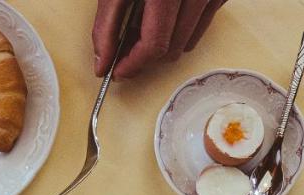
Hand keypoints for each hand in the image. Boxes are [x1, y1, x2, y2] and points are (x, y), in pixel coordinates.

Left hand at [92, 0, 226, 78]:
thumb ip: (107, 25)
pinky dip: (181, 29)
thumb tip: (103, 62)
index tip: (117, 72)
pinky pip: (201, 26)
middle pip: (171, 50)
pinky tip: (165, 14)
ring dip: (163, 44)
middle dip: (145, 57)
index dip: (133, 65)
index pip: (154, 45)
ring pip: (188, 42)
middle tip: (124, 50)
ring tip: (142, 24)